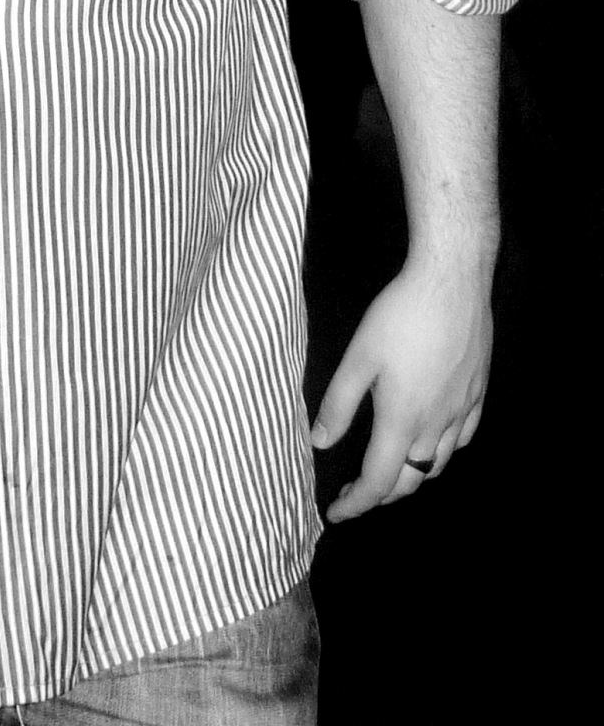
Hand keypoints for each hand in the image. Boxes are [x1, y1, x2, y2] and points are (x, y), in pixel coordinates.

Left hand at [311, 256, 490, 522]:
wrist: (452, 282)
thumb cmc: (400, 315)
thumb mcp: (358, 357)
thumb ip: (338, 405)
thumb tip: (319, 443)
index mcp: (402, 420)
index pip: (379, 482)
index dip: (356, 505)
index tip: (335, 515)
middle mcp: (437, 425)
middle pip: (411, 480)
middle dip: (382, 496)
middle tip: (356, 495)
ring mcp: (463, 411)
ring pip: (438, 463)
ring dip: (411, 476)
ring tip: (389, 471)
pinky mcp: (478, 393)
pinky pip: (462, 439)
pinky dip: (442, 452)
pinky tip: (432, 441)